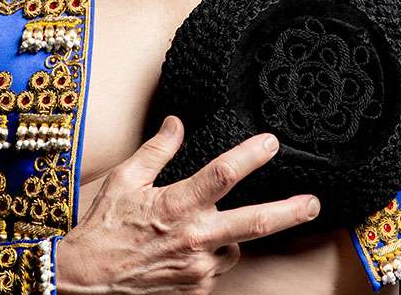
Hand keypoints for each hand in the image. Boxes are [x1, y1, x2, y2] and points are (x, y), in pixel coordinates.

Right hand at [56, 116, 319, 294]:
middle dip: (288, 213)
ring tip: (210, 223)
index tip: (271, 142)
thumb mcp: (126, 179)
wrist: (87, 281)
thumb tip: (177, 122)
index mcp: (177, 206)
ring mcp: (198, 269)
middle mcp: (194, 239)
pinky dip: (214, 252)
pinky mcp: (197, 289)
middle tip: (313, 204)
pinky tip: (193, 245)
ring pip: (235, 245)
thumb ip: (157, 149)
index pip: (222, 175)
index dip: (250, 156)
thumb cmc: (105, 227)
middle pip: (254, 223)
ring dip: (233, 233)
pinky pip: (218, 265)